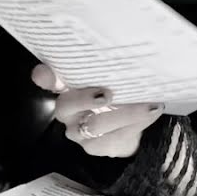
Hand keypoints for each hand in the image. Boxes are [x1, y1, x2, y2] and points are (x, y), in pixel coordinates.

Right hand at [32, 64, 164, 157]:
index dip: (45, 77)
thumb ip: (107, 68)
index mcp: (67, 89)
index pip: (50, 81)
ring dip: (124, 114)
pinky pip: (113, 139)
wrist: (128, 126)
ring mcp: (78, 133)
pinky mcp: (94, 148)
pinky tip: (151, 114)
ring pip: (95, 126)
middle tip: (108, 93)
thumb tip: (122, 48)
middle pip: (67, 106)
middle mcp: (67, 112)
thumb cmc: (115, 95)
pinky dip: (135, 125)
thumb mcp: (112, 78)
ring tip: (149, 105)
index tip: (44, 72)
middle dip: (86, 99)